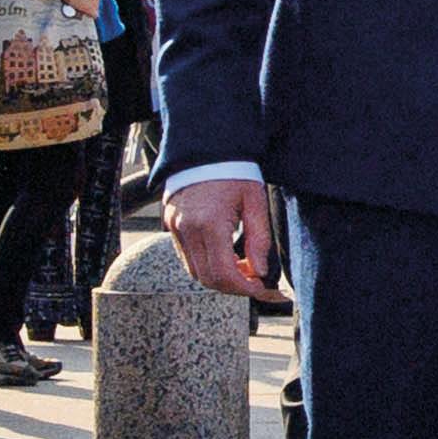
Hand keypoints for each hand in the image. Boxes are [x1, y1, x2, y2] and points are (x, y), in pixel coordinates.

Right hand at [167, 172, 277, 298]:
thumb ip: (259, 240)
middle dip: (235, 287)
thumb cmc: (235, 172)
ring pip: (196, 272)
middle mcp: (187, 229)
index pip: (225, 274)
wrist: (206, 148)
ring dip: (221, 278)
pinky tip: (227, 258)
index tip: (266, 290)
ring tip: (244, 268)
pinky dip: (207, 266)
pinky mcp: (171, 225)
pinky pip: (188, 258)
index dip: (246, 288)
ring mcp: (175, 228)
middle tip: (258, 283)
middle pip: (208, 279)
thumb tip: (261, 272)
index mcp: (209, 223)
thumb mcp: (255, 202)